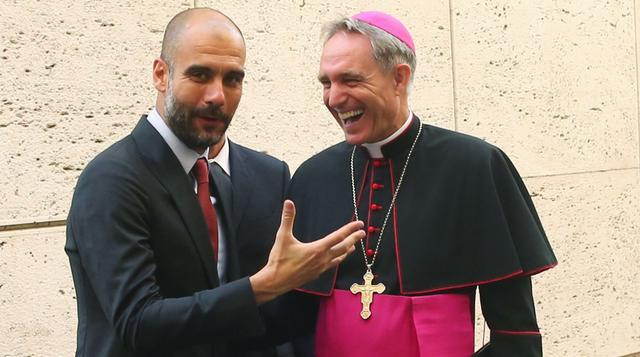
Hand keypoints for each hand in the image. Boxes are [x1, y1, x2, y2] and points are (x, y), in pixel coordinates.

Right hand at [250, 200, 364, 303]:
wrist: (275, 282)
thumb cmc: (279, 261)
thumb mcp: (282, 237)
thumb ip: (287, 219)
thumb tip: (289, 203)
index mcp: (317, 249)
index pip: (338, 236)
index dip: (350, 229)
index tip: (359, 224)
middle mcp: (322, 259)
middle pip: (343, 247)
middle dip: (354, 239)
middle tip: (362, 233)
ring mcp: (321, 268)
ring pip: (339, 258)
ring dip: (348, 250)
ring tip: (353, 246)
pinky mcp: (317, 274)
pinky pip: (332, 265)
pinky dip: (338, 259)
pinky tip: (337, 258)